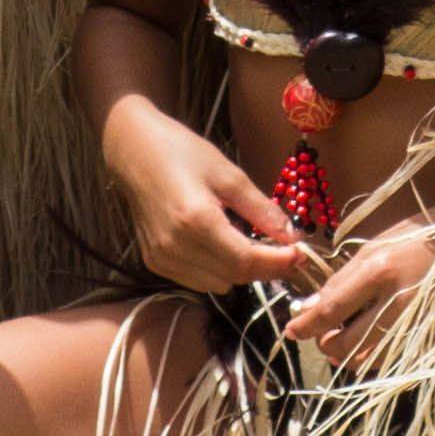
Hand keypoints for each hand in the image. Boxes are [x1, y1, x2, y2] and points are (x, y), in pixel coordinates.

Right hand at [103, 99, 315, 297]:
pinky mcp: (154, 262)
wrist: (134, 151)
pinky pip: (197, 280)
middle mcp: (176, 247)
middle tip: (285, 250)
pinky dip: (217, 270)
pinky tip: (222, 245)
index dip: (277, 262)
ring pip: (217, 284)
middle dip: (264, 267)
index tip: (300, 254)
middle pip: (234, 277)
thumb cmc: (182, 152)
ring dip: (240, 270)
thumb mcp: (228, 174)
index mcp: (196, 221)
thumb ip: (261, 209)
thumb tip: (292, 235)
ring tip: (251, 242)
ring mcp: (161, 259)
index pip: (246, 260)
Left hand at [287, 220, 434, 358]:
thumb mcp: (379, 244)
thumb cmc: (424, 237)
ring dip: (348, 354)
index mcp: (381, 271)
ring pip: (366, 360)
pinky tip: (373, 340)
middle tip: (324, 333)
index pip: (330, 310)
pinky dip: (373, 357)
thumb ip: (343, 278)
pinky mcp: (429, 341)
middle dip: (326, 343)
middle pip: (345, 345)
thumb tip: (309, 307)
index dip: (306, 325)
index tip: (293, 329)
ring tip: (347, 336)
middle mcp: (397, 303)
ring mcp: (416, 326)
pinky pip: (390, 362)